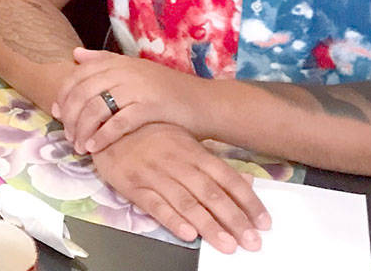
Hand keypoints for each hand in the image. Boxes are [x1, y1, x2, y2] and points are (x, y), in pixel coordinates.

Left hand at [53, 48, 204, 153]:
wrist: (204, 103)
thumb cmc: (168, 90)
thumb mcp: (135, 70)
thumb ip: (105, 61)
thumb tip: (76, 54)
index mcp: (118, 62)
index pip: (79, 75)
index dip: (64, 94)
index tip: (56, 112)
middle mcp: (125, 71)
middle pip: (83, 92)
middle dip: (70, 115)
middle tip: (67, 135)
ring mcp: (138, 88)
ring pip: (96, 107)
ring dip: (83, 129)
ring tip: (78, 146)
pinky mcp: (151, 107)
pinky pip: (118, 122)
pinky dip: (102, 136)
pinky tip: (95, 147)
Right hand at [92, 123, 268, 253]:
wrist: (107, 124)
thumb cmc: (149, 133)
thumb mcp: (184, 140)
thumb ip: (213, 163)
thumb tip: (247, 182)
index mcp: (192, 150)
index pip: (227, 178)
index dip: (247, 201)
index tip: (263, 222)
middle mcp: (177, 162)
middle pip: (211, 194)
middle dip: (234, 219)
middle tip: (252, 242)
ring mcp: (155, 174)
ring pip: (187, 202)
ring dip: (209, 226)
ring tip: (227, 245)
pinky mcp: (133, 185)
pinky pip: (155, 205)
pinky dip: (172, 219)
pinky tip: (187, 233)